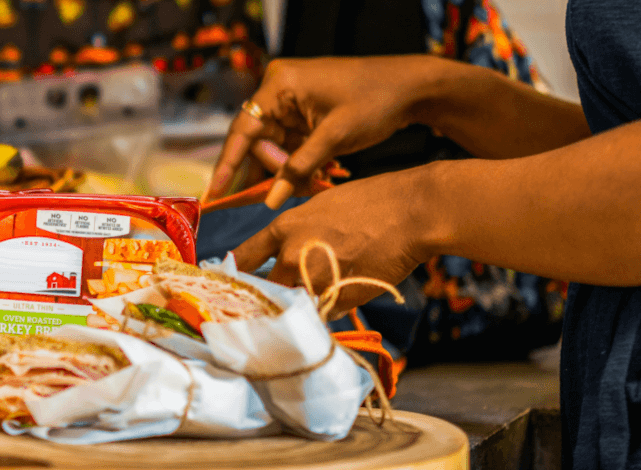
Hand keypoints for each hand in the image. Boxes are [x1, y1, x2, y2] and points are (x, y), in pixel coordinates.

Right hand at [206, 56, 450, 206]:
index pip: (243, 129)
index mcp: (279, 85)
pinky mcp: (304, 113)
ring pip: (275, 148)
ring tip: (311, 185)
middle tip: (280, 196)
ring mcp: (291, 101)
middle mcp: (278, 90)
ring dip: (288, 171)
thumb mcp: (335, 138)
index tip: (214, 194)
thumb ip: (299, 168)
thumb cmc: (375, 101)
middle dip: (271, 171)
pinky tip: (317, 176)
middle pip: (258, 141)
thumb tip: (271, 200)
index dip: (227, 164)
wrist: (411, 87)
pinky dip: (300, 164)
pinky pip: (291, 145)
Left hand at [232, 171, 433, 313]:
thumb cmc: (369, 202)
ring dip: (298, 305)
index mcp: (284, 229)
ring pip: (294, 305)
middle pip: (265, 289)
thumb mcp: (321, 208)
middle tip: (274, 298)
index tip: (229, 282)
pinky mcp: (341, 300)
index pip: (243, 259)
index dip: (234, 273)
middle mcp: (292, 257)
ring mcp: (315, 281)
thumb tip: (284, 256)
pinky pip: (323, 313)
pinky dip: (326, 311)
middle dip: (269, 294)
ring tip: (311, 299)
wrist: (410, 213)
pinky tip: (338, 297)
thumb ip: (297, 234)